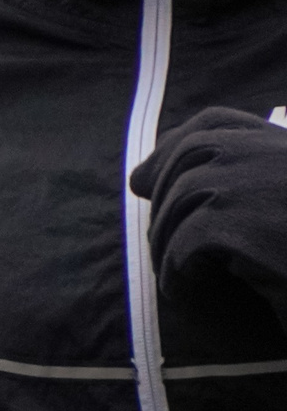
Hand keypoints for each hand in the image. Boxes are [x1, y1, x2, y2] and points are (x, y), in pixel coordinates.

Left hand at [129, 108, 286, 326]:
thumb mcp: (271, 205)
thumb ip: (228, 180)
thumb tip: (137, 177)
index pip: (217, 122)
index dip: (171, 148)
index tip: (144, 182)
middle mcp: (281, 153)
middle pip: (192, 151)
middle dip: (164, 193)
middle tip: (162, 238)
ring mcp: (266, 182)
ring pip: (184, 196)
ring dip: (170, 237)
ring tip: (183, 271)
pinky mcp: (249, 224)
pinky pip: (185, 241)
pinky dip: (177, 268)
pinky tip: (189, 288)